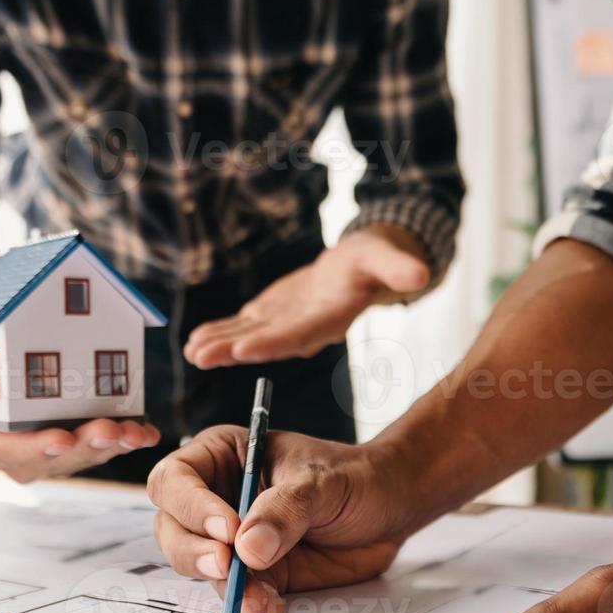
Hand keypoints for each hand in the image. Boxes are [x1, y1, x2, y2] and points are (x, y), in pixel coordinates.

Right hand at [0, 336, 161, 482]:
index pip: (7, 453)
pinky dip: (127, 437)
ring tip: (135, 432)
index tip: (60, 440)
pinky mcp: (76, 437)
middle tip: (110, 431)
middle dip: (85, 448)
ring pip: (85, 455)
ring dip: (113, 445)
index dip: (35, 449)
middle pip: (55, 460)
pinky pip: (103, 443)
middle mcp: (18, 457)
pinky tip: (148, 432)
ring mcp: (50, 449)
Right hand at [146, 426, 408, 612]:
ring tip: (259, 597)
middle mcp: (216, 499)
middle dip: (195, 552)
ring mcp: (233, 540)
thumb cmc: (353, 476)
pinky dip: (250, 605)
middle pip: (174, 529)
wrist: (389, 508)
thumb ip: (285, 510)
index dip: (192, 506)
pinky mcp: (255, 573)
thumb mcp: (320, 482)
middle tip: (227, 566)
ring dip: (226, 587)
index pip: (176, 479)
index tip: (227, 529)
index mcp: (221, 457)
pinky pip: (237, 594)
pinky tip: (270, 608)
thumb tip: (248, 549)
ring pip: (202, 568)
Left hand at [182, 228, 429, 369]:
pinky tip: (194, 340)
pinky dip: (220, 331)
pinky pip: (242, 326)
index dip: (270, 343)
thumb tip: (421, 274)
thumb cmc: (375, 259)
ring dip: (219, 344)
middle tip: (201, 355)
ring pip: (249, 337)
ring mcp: (285, 324)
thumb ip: (400, 269)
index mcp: (329, 318)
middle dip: (233, 350)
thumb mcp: (387, 257)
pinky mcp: (272, 315)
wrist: (363, 268)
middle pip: (265, 342)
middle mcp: (304, 328)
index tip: (243, 349)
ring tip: (190, 352)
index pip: (297, 335)